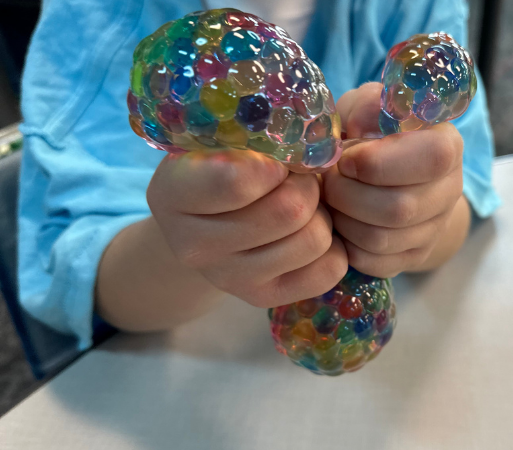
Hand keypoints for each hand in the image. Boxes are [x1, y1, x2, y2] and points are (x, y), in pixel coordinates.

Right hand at [147, 150, 347, 307]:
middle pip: (289, 211)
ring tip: (302, 204)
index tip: (273, 159)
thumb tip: (309, 147)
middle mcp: (194, 246)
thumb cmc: (222, 166)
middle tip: (297, 178)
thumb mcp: (220, 142)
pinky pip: (329, 269)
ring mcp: (229, 279)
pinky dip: (334, 246)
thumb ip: (252, 139)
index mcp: (173, 194)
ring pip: (313, 239)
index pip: (238, 181)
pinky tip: (311, 231)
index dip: (275, 163)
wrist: (204, 222)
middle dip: (306, 185)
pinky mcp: (263, 298)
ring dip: (320, 213)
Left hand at [322, 82, 467, 277]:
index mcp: (447, 144)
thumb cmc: (369, 135)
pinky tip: (340, 222)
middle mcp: (450, 189)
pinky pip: (373, 262)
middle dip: (349, 195)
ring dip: (343, 220)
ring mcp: (435, 228)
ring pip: (382, 239)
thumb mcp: (365, 109)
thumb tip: (361, 126)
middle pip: (401, 208)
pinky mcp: (414, 256)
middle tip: (328, 181)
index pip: (432, 158)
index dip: (380, 162)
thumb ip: (364, 108)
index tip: (345, 159)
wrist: (382, 175)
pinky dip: (346, 245)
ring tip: (331, 200)